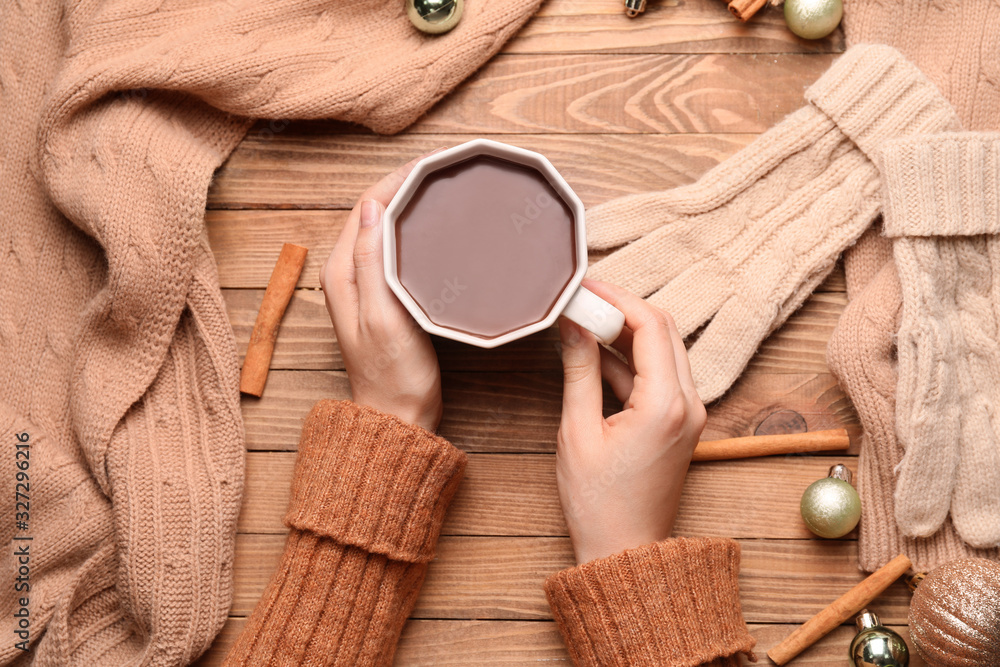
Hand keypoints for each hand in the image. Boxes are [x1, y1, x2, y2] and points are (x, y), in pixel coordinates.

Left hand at [320, 154, 443, 431]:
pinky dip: (415, 231)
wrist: (398, 417)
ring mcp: (366, 286)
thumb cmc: (393, 374)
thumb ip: (372, 262)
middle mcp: (348, 274)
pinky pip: (397, 250)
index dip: (395, 180)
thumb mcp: (383, 316)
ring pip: (386, 229)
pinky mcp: (385, 298)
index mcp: (341, 273)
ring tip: (444, 188)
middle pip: (374, 213)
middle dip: (404, 186)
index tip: (430, 165)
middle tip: (444, 170)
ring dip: (410, 205)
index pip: (365, 207)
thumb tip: (375, 205)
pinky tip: (438, 229)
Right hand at [556, 280, 706, 564]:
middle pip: (664, 330)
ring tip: (583, 320)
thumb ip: (578, 370)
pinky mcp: (680, 422)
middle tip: (583, 298)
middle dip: (623, 308)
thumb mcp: (578, 431)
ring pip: (663, 350)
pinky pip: (659, 375)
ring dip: (626, 332)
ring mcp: (689, 414)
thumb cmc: (599, 502)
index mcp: (666, 405)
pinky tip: (595, 353)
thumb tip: (572, 324)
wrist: (625, 551)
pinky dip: (630, 360)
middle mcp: (689, 404)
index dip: (616, 298)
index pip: (650, 326)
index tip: (585, 287)